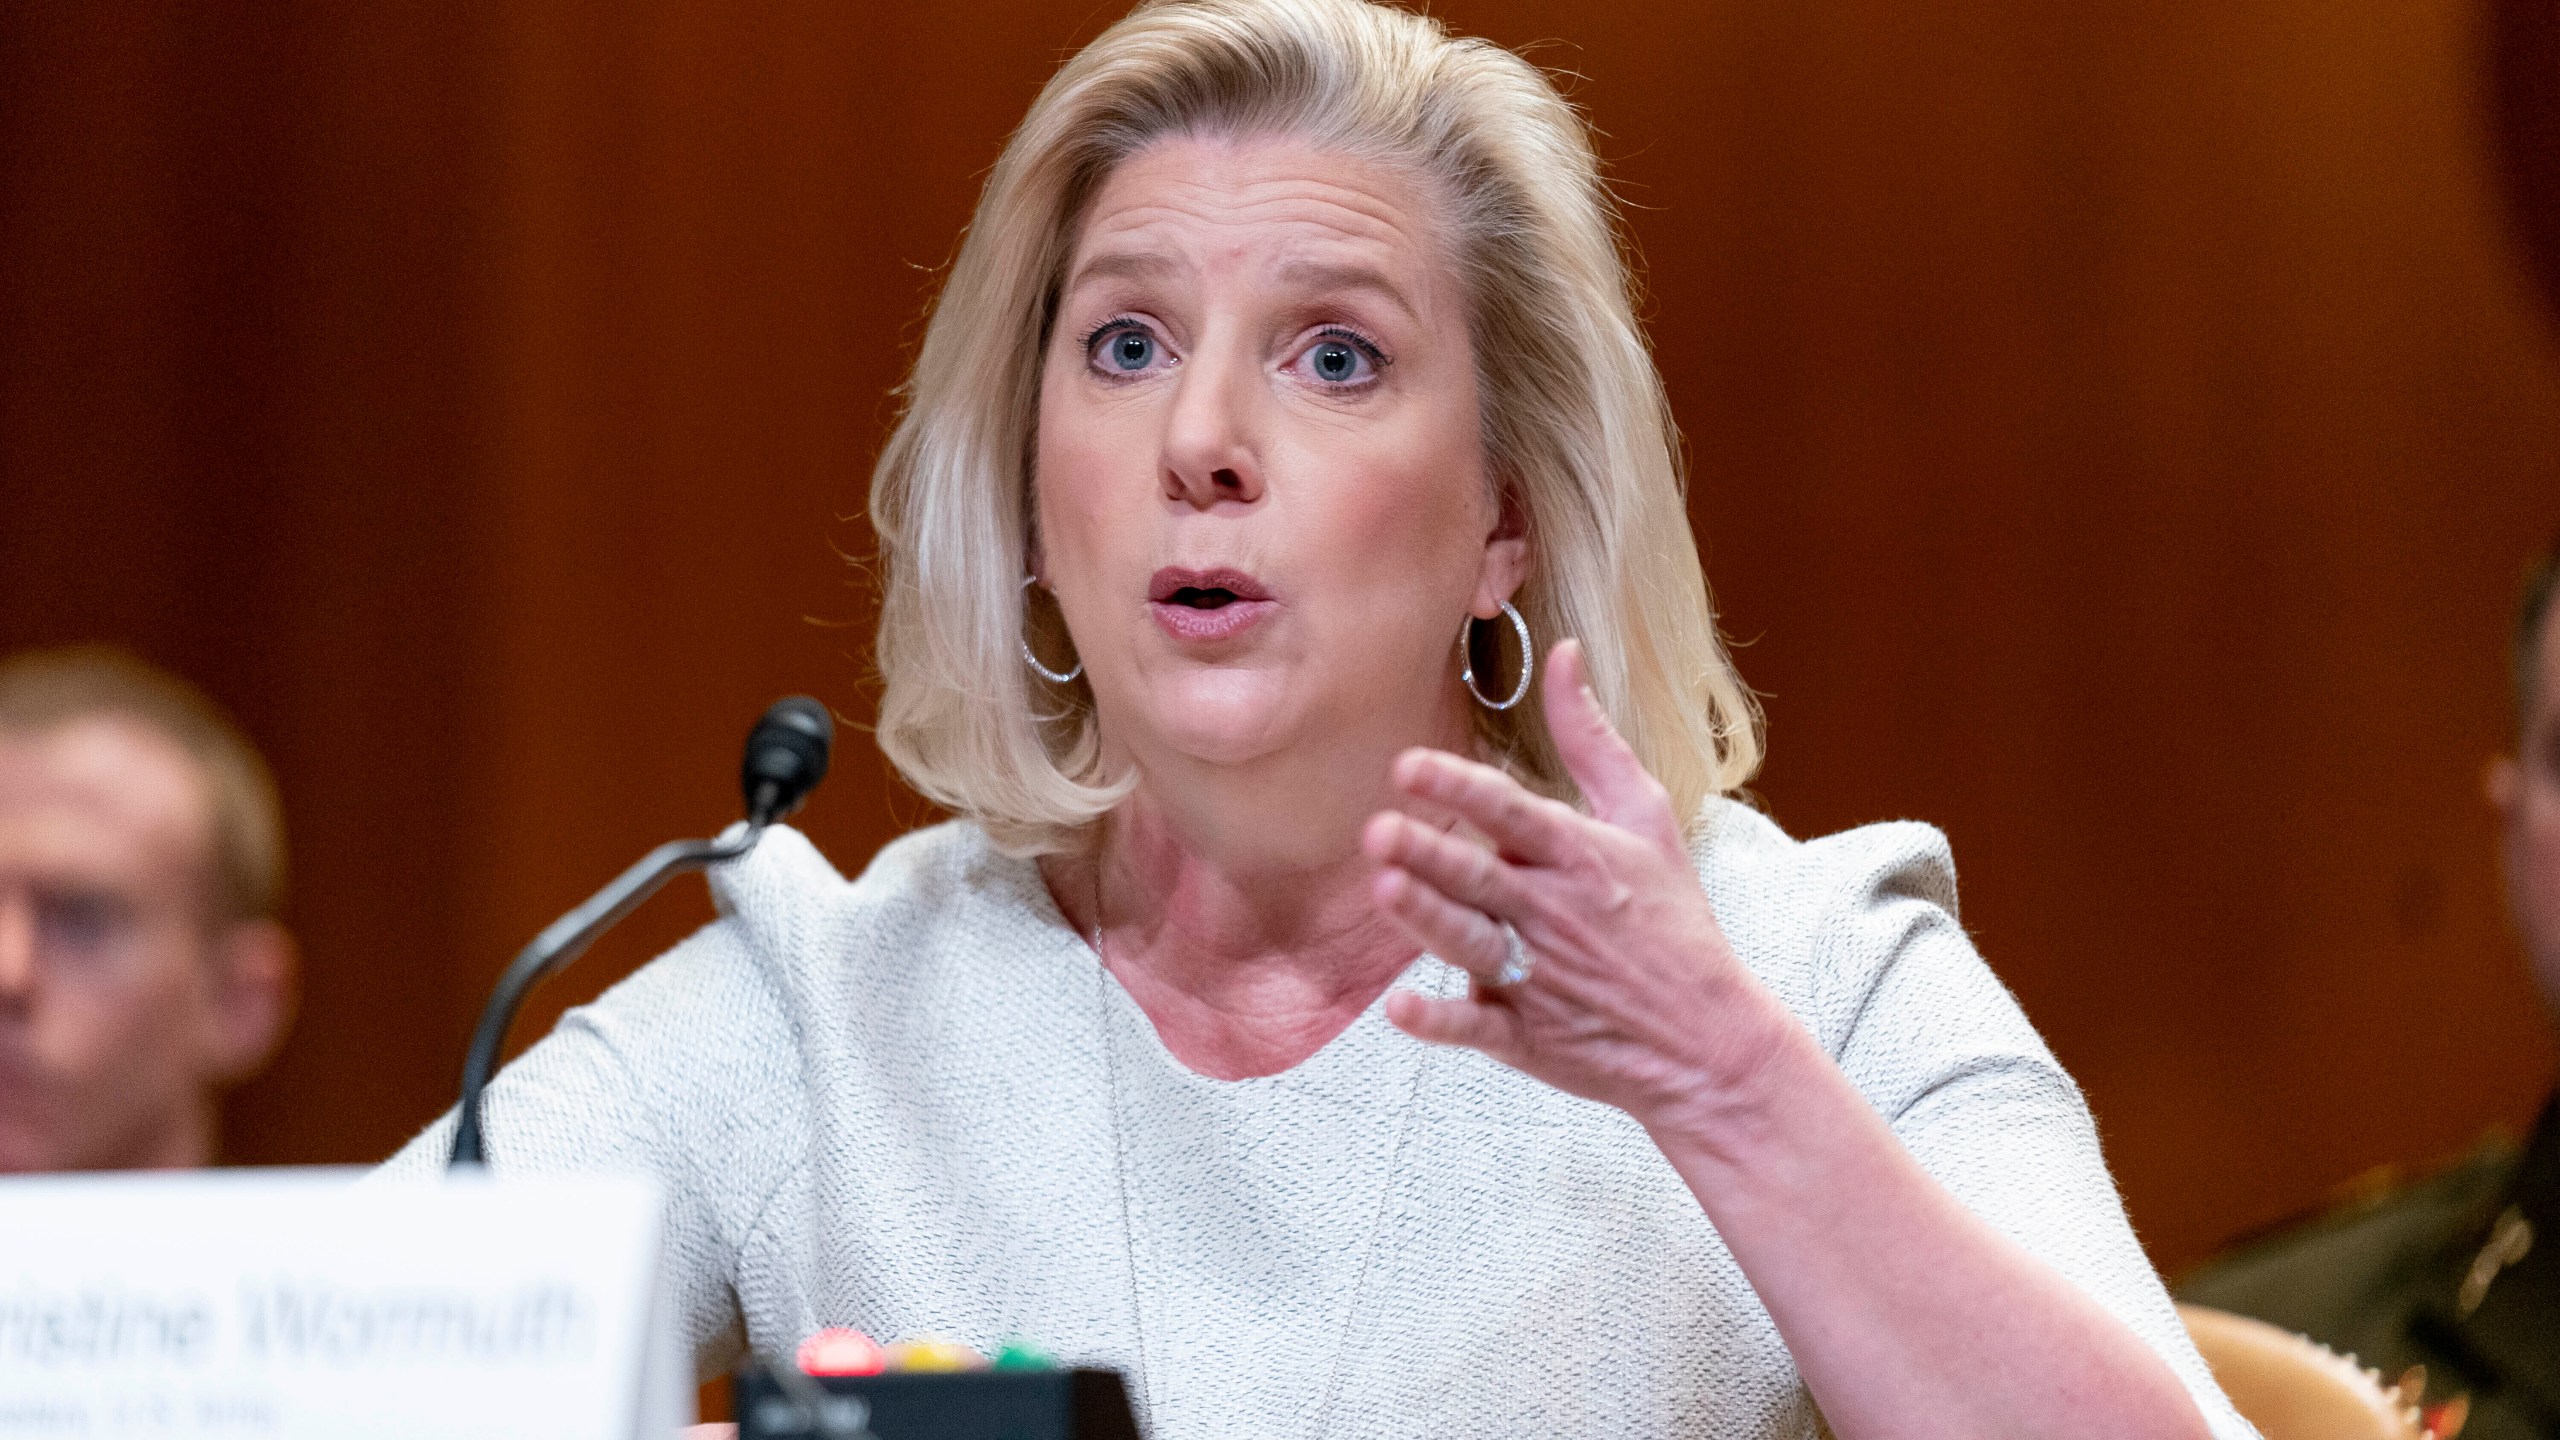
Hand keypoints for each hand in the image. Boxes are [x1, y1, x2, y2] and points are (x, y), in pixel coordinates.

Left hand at [1362, 639, 1786, 1126]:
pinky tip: (1400, 1009)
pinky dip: (1440, 1022)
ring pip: (1471, 943)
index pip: (1511, 813)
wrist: (1709, 1039)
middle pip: (1481, 876)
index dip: (1460, 788)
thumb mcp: (1646, 819)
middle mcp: (1553, 913)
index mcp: (1579, 856)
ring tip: (1384, 890)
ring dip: (1428, 919)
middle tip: (1378, 831)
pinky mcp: (1528, 1037)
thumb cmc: (1671, 918)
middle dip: (1431, 854)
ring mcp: (1539, 977)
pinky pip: (1476, 1029)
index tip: (1408, 766)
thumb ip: (1592, 740)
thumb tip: (1562, 654)